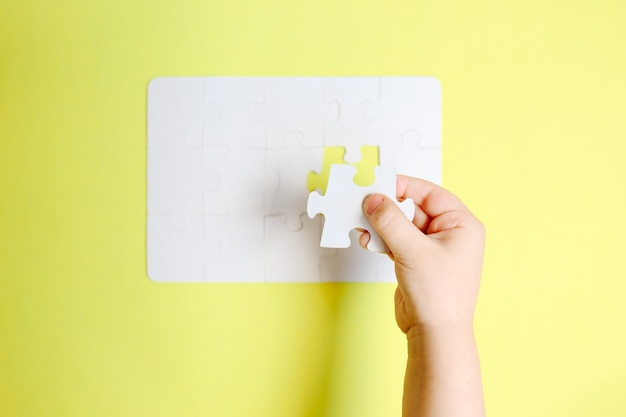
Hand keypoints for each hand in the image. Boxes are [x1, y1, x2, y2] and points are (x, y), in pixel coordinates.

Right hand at [360, 176, 484, 334]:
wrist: (434, 333)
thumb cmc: (439, 296)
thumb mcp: (413, 250)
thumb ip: (391, 221)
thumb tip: (374, 199)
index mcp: (461, 225)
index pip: (430, 194)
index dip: (404, 186)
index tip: (380, 183)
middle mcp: (449, 234)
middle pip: (413, 208)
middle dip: (388, 208)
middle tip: (365, 203)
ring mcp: (431, 249)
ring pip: (401, 225)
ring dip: (381, 224)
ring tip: (362, 223)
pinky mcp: (415, 261)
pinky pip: (396, 241)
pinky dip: (381, 239)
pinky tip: (367, 240)